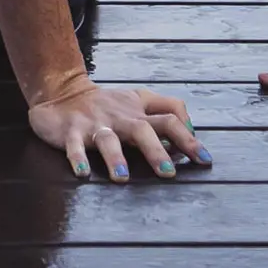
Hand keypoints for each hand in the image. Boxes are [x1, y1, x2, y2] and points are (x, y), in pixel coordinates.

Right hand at [27, 80, 208, 181]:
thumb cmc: (108, 103)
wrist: (64, 90)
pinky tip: (82, 174)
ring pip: (107, 139)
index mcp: (138, 111)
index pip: (169, 119)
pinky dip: (77, 159)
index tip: (204, 160)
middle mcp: (120, 117)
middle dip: (156, 151)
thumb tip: (192, 129)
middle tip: (168, 173)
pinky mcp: (70, 131)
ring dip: (114, 157)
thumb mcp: (139, 99)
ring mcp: (95, 123)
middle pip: (142, 130)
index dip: (188, 138)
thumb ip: (166, 108)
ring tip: (121, 177)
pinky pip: (73, 146)